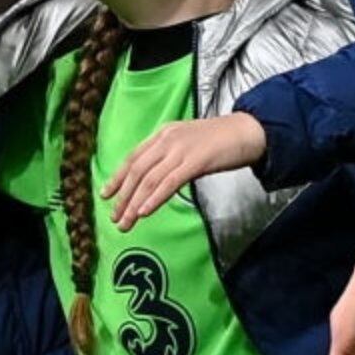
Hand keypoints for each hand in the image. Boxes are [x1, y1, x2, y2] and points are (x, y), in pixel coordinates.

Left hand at [103, 112, 263, 228]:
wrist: (248, 131)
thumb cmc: (220, 141)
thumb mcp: (187, 143)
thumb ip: (169, 157)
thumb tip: (153, 180)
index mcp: (163, 134)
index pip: (133, 157)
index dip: (118, 177)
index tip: (106, 194)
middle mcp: (167, 140)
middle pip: (137, 171)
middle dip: (123, 196)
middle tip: (114, 217)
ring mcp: (181, 150)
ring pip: (149, 179)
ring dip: (134, 203)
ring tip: (126, 222)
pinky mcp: (196, 161)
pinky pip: (169, 182)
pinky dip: (154, 198)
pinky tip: (144, 212)